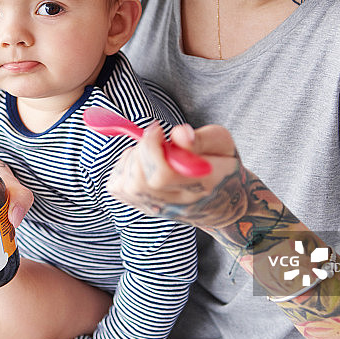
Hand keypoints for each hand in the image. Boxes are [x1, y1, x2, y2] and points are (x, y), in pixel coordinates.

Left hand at [107, 122, 246, 229]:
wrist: (220, 200)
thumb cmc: (221, 166)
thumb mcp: (223, 144)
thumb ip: (202, 138)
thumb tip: (179, 135)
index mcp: (201, 187)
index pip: (162, 175)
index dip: (152, 147)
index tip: (159, 129)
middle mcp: (175, 204)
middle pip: (138, 182)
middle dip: (141, 150)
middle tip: (157, 140)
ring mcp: (155, 209)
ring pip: (124, 185)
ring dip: (132, 159)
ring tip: (152, 152)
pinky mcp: (140, 207)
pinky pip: (117, 186)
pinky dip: (123, 169)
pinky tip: (142, 163)